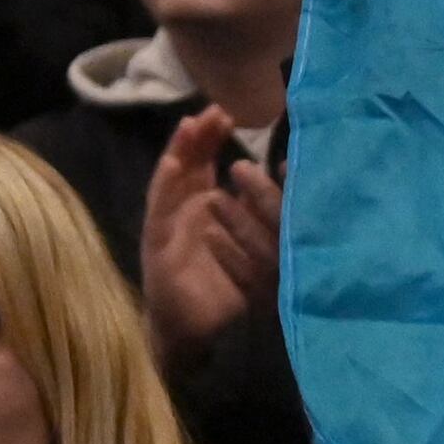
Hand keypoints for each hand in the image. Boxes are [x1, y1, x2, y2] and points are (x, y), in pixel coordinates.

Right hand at [141, 108, 283, 365]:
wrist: (198, 332)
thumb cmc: (226, 290)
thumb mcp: (255, 246)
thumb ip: (265, 214)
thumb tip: (286, 177)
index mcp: (206, 207)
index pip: (209, 164)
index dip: (216, 139)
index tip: (230, 114)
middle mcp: (186, 210)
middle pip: (189, 164)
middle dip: (200, 136)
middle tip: (217, 110)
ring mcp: (168, 224)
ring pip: (172, 179)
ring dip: (180, 151)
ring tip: (190, 125)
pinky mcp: (157, 242)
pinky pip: (159, 209)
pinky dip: (164, 185)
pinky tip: (172, 164)